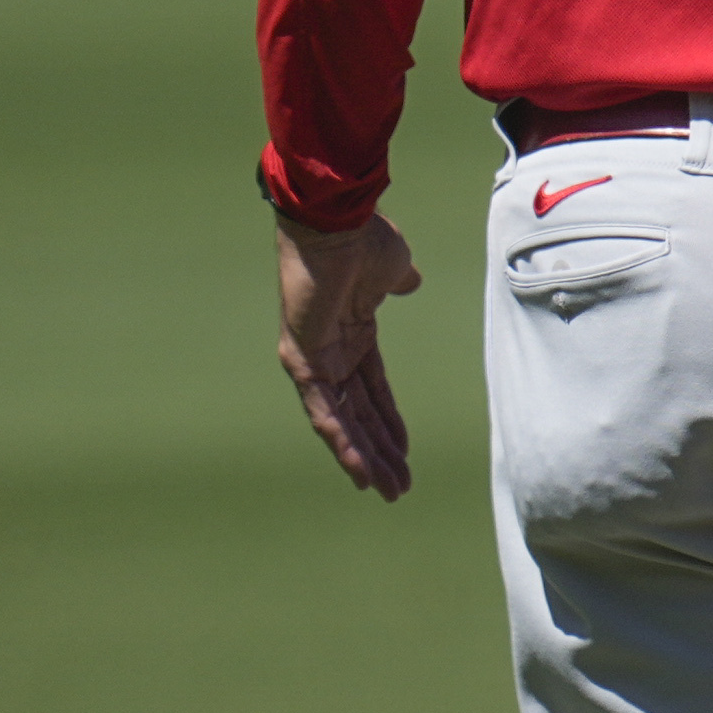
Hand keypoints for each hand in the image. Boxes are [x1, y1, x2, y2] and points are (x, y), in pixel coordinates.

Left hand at [274, 209, 422, 498]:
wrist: (339, 221)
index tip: (407, 452)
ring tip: (387, 490)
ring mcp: (313, 358)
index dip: (390, 422)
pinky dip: (341, 441)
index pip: (373, 390)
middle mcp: (329, 352)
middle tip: (400, 487)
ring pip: (342, 421)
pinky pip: (323, 411)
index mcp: (351, 334)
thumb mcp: (394, 267)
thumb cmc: (364, 238)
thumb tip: (409, 282)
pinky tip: (359, 470)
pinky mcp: (303, 360)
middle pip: (359, 414)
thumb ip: (399, 282)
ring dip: (364, 458)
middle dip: (380, 452)